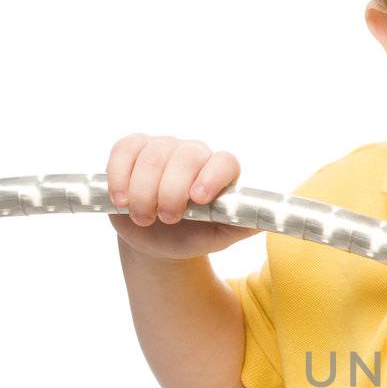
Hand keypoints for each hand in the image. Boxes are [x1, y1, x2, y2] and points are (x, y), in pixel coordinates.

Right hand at [105, 133, 260, 260]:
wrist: (157, 240)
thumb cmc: (193, 235)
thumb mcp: (219, 236)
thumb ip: (242, 225)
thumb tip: (265, 220)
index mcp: (221, 171)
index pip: (224, 162)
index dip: (212, 176)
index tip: (198, 199)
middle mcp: (194, 154)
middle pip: (185, 157)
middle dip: (172, 190)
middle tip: (167, 218)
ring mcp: (163, 147)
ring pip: (153, 156)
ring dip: (144, 191)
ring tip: (144, 218)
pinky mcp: (133, 149)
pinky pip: (125, 150)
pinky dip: (120, 175)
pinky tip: (121, 200)